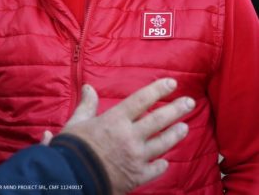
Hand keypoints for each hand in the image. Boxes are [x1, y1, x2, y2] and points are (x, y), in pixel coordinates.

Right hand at [57, 78, 193, 193]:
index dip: (158, 90)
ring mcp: (137, 157)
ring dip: (175, 134)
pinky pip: (155, 169)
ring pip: (162, 143)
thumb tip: (89, 88)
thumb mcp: (76, 121)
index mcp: (115, 120)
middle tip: (190, 102)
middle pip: (158, 120)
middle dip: (176, 109)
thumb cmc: (72, 147)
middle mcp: (130, 136)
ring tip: (185, 127)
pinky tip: (165, 162)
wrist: (72, 177)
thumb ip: (86, 105)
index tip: (172, 83)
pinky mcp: (137, 176)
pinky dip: (161, 165)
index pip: (141, 100)